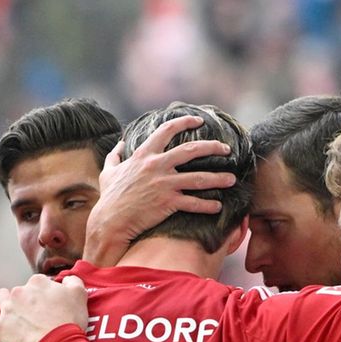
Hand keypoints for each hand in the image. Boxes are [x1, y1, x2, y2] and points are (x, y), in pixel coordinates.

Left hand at [0, 275, 89, 341]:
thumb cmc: (69, 321)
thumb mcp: (79, 294)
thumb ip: (73, 281)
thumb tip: (66, 280)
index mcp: (38, 283)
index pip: (38, 283)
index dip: (43, 294)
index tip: (48, 305)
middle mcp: (20, 292)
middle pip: (20, 291)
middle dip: (25, 299)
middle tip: (35, 313)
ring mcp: (8, 309)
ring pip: (0, 298)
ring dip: (5, 303)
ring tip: (12, 313)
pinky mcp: (0, 327)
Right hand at [82, 115, 236, 266]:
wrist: (110, 221)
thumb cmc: (110, 198)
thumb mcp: (108, 172)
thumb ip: (115, 156)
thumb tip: (120, 144)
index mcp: (144, 155)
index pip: (167, 130)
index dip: (184, 122)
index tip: (199, 120)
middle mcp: (157, 166)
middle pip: (191, 150)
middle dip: (212, 147)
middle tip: (226, 149)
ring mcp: (164, 184)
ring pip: (199, 178)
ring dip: (218, 178)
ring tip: (232, 179)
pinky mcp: (168, 203)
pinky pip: (194, 203)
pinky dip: (208, 205)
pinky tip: (218, 206)